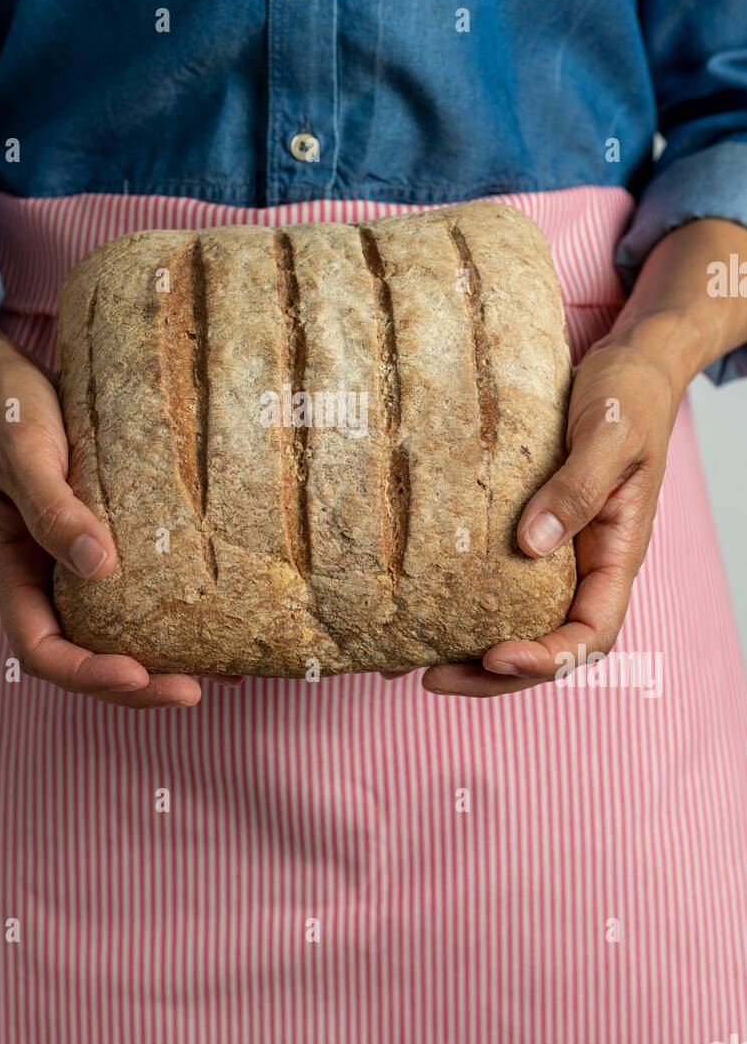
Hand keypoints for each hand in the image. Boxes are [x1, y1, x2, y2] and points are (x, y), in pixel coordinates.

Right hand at [0, 339, 221, 706]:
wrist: (3, 377)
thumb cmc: (2, 411)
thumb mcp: (22, 453)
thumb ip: (52, 509)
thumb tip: (98, 565)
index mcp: (12, 569)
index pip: (40, 648)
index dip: (85, 672)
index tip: (136, 673)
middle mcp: (44, 577)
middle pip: (84, 655)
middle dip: (135, 682)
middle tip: (193, 689)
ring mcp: (74, 564)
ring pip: (114, 632)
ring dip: (159, 659)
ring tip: (218, 670)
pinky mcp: (106, 541)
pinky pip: (137, 590)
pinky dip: (172, 612)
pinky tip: (218, 618)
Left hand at [417, 325, 681, 696]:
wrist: (630, 367)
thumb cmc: (631, 397)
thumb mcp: (609, 435)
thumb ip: (577, 489)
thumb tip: (530, 546)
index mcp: (618, 552)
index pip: (590, 633)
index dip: (546, 658)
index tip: (494, 656)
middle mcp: (589, 564)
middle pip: (549, 645)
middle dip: (494, 674)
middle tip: (430, 677)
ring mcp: (560, 552)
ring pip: (522, 622)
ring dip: (473, 652)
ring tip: (412, 662)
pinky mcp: (532, 530)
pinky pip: (501, 582)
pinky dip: (464, 604)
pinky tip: (419, 610)